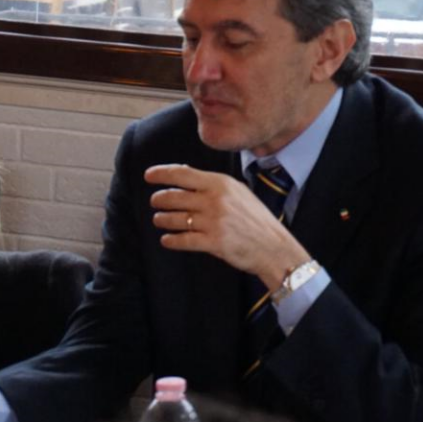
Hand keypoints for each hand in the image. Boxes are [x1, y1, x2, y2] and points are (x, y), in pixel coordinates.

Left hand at [145, 165, 309, 288]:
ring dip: (162, 219)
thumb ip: (213, 183)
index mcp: (221, 183)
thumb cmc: (256, 219)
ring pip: (175, 218)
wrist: (274, 247)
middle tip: (154, 202)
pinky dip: (171, 240)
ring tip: (159, 219)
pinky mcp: (214, 242)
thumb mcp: (238, 192)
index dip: (161, 173)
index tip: (148, 176)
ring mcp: (214, 221)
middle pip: (174, 196)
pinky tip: (167, 239)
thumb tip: (183, 173)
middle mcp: (215, 200)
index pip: (182, 174)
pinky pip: (183, 239)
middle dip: (159, 199)